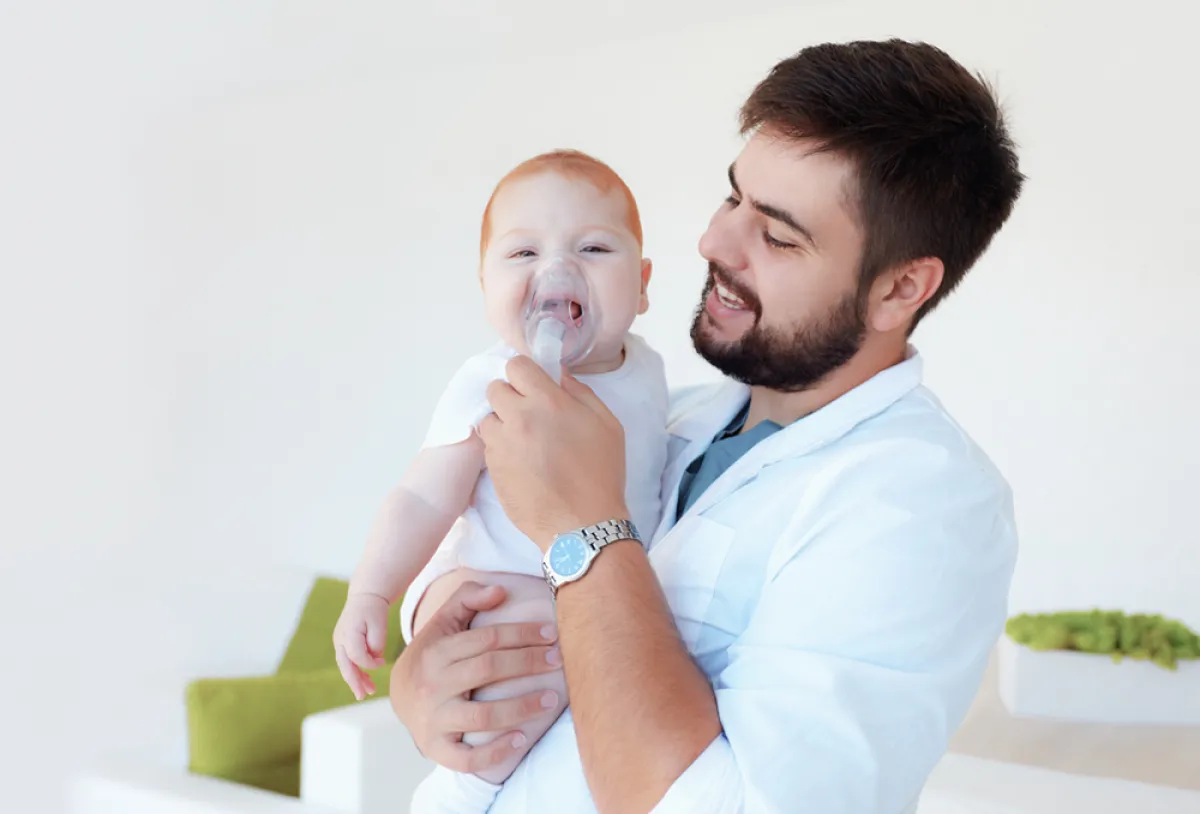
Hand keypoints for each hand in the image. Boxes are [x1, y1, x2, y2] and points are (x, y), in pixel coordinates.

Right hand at [333, 592, 389, 699]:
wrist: (365, 597)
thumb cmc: (374, 610)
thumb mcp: (380, 624)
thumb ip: (377, 644)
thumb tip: (374, 659)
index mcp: (348, 633)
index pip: (357, 656)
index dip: (370, 664)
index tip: (383, 662)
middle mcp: (340, 639)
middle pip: (345, 665)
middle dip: (354, 682)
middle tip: (363, 696)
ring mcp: (338, 641)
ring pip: (345, 666)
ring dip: (356, 679)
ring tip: (368, 692)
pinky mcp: (342, 644)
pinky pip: (347, 661)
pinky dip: (356, 671)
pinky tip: (365, 680)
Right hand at [390, 581, 561, 773]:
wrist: (398, 698)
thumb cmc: (431, 656)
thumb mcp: (442, 622)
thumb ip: (467, 598)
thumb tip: (500, 590)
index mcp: (437, 650)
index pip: (487, 638)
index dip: (522, 633)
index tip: (551, 634)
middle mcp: (433, 684)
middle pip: (489, 669)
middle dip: (529, 662)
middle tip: (559, 660)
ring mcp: (434, 719)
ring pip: (483, 714)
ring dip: (522, 706)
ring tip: (551, 699)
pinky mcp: (436, 749)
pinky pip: (467, 758)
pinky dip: (496, 752)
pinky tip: (521, 739)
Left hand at [478, 356, 628, 548]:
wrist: (582, 525)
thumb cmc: (601, 473)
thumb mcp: (607, 424)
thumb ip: (580, 392)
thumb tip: (558, 375)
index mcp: (547, 402)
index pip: (516, 366)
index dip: (525, 374)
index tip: (534, 386)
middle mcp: (518, 418)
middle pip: (495, 389)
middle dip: (510, 397)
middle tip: (529, 414)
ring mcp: (501, 445)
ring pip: (488, 419)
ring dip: (502, 424)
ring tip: (524, 442)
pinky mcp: (492, 469)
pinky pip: (489, 447)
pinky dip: (501, 449)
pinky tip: (522, 463)